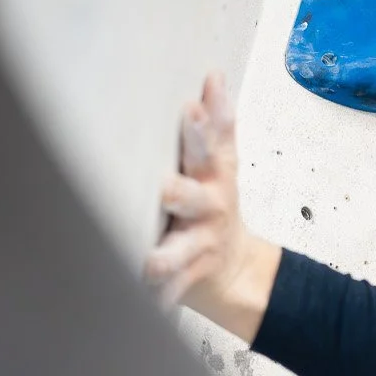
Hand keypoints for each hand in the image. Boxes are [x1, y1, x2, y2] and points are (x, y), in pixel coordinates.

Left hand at [143, 72, 280, 340]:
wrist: (234, 271)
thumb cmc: (216, 208)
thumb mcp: (223, 165)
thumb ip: (217, 126)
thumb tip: (214, 75)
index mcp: (214, 177)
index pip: (211, 148)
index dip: (203, 130)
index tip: (190, 111)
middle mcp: (208, 211)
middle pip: (194, 198)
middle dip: (180, 192)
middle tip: (165, 188)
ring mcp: (197, 247)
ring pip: (180, 252)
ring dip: (166, 257)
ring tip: (150, 262)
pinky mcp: (184, 278)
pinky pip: (168, 290)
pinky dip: (157, 297)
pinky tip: (142, 300)